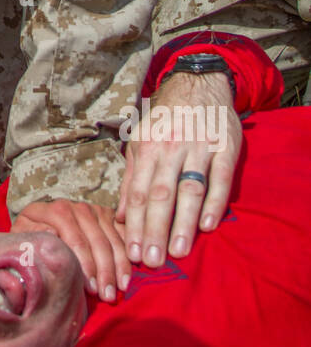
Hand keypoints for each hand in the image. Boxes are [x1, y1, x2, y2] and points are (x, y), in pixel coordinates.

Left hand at [11, 198, 129, 301]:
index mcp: (56, 211)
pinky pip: (123, 235)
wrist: (38, 225)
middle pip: (98, 242)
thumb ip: (35, 236)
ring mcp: (95, 210)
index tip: (90, 288)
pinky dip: (129, 255)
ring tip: (122, 288)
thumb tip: (53, 235)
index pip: (76, 240)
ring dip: (120, 266)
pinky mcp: (108, 216)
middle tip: (108, 296)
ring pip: (113, 240)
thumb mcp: (25, 237)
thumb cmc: (31, 238)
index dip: (85, 266)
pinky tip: (130, 272)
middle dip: (105, 271)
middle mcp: (78, 207)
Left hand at [116, 72, 242, 266]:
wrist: (198, 84)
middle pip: (161, 195)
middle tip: (152, 261)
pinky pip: (220, 178)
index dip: (136, 224)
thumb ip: (132, 178)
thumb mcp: (141, 141)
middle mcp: (171, 147)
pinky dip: (214, 202)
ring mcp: (199, 147)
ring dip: (183, 223)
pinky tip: (207, 226)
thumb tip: (121, 217)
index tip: (133, 253)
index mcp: (147, 147)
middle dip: (155, 230)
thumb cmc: (166, 119)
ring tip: (178, 251)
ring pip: (189, 189)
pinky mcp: (225, 147)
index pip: (139, 193)